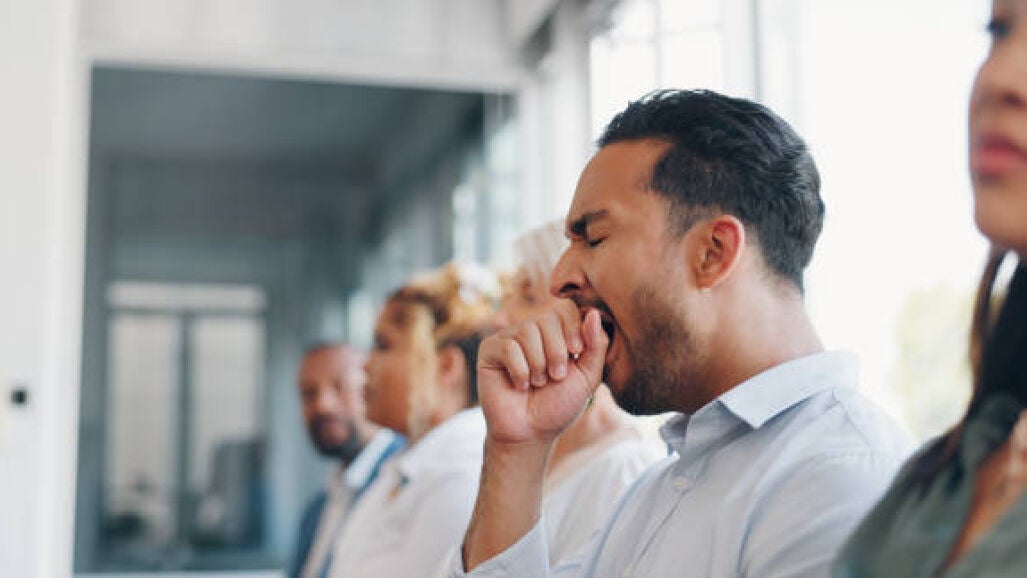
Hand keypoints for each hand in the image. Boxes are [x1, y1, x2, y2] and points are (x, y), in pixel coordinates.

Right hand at [477, 300, 608, 445]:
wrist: (530, 433)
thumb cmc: (559, 406)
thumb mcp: (587, 377)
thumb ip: (596, 345)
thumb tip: (593, 312)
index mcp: (556, 333)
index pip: (567, 308)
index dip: (573, 327)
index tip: (576, 351)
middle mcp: (532, 330)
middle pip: (548, 318)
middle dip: (557, 351)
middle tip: (556, 377)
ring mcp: (509, 338)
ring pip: (527, 331)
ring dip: (538, 364)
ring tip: (538, 383)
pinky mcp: (490, 350)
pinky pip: (508, 347)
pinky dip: (520, 371)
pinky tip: (520, 385)